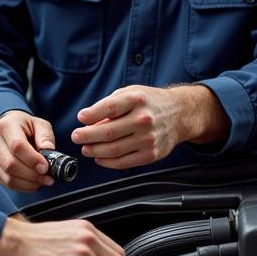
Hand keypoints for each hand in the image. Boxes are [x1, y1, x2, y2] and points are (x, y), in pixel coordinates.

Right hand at [0, 109, 56, 192]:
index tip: (46, 167)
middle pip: (11, 165)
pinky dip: (22, 186)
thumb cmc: (24, 126)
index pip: (17, 146)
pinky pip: (6, 183)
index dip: (32, 159)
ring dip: (29, 183)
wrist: (7, 127)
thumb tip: (48, 150)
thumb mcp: (39, 124)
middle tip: (47, 177)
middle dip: (32, 175)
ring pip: (8, 177)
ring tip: (42, 180)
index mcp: (5, 126)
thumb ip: (45, 136)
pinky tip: (32, 182)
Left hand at [71, 84, 227, 168]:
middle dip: (86, 136)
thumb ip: (109, 105)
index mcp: (137, 100)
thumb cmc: (150, 102)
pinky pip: (124, 162)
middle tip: (76, 136)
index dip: (91, 115)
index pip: (109, 108)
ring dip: (94, 151)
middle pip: (108, 132)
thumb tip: (88, 121)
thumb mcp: (130, 93)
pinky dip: (107, 162)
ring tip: (86, 148)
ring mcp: (148, 139)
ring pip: (113, 150)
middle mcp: (143, 119)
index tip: (80, 118)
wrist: (180, 114)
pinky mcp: (151, 154)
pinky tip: (99, 157)